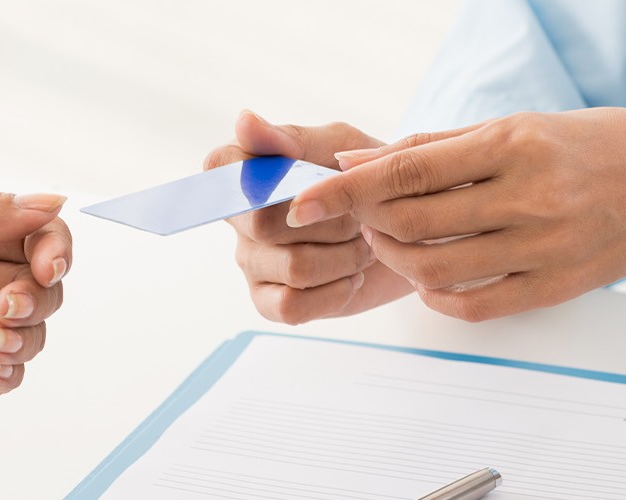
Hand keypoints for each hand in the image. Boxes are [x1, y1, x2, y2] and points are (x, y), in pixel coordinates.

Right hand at [207, 111, 415, 324]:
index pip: (220, 166)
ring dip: (344, 259)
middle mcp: (241, 219)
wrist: (406, 229)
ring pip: (293, 267)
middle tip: (359, 216)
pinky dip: (332, 294)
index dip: (254, 173)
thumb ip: (291, 139)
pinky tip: (350, 279)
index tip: (300, 177)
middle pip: (265, 224)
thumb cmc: (366, 180)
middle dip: (331, 222)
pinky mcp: (269, 301)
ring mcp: (253, 262)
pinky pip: (290, 306)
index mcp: (248, 172)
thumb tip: (245, 121)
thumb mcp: (340, 146)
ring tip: (363, 248)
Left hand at [288, 108, 625, 320]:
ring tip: (394, 242)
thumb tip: (356, 163)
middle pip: (413, 222)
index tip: (304, 200)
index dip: (347, 191)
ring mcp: (545, 246)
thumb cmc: (593, 146)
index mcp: (512, 143)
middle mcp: (528, 195)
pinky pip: (473, 305)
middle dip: (369, 223)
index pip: (407, 171)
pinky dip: (435, 294)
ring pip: (435, 268)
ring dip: (396, 259)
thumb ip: (433, 148)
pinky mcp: (556, 287)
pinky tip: (431, 276)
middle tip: (364, 217)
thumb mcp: (514, 125)